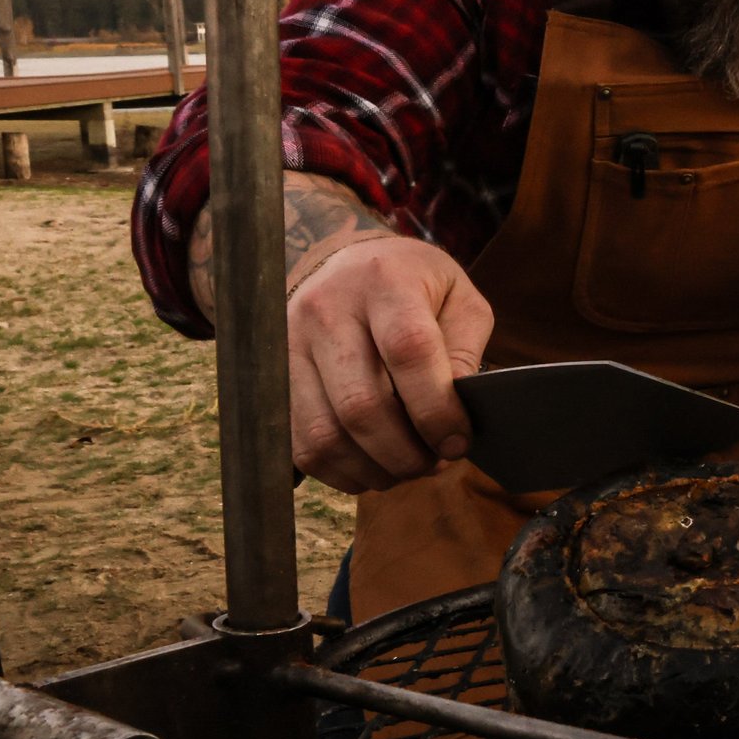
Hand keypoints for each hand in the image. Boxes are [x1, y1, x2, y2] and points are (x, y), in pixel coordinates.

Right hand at [287, 236, 494, 492]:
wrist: (348, 266)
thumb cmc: (415, 288)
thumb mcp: (458, 298)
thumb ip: (465, 350)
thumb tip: (458, 411)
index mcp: (384, 281)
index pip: (409, 351)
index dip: (437, 409)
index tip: (458, 442)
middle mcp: (326, 309)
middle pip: (361, 404)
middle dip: (406, 452)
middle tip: (435, 463)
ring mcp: (290, 345)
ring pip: (326, 435)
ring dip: (375, 469)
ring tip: (407, 467)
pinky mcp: (273, 380)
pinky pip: (302, 447)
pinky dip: (343, 472)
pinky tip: (373, 466)